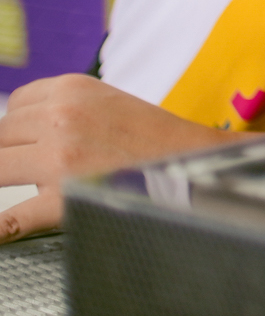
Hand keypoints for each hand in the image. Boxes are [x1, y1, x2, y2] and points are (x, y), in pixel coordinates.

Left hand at [0, 75, 233, 238]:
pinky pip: (12, 216)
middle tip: (38, 165)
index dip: (22, 126)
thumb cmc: (155, 136)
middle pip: (2, 135)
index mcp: (72, 88)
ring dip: (12, 177)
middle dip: (14, 152)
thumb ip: (64, 107)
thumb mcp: (107, 100)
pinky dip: (0, 226)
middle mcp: (61, 116)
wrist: (193, 160)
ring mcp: (58, 157)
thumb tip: (22, 130)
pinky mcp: (62, 198)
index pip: (16, 104)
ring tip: (42, 182)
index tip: (30, 140)